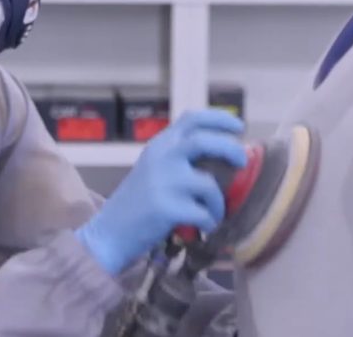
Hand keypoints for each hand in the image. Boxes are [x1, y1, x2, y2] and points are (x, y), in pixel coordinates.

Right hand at [76, 109, 247, 274]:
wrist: (110, 233)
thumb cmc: (138, 203)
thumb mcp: (154, 169)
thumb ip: (180, 157)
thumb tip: (225, 154)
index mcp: (159, 146)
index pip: (192, 119)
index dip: (218, 119)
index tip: (237, 126)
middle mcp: (160, 158)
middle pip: (203, 140)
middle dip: (230, 148)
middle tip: (242, 161)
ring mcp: (163, 182)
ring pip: (208, 185)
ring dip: (218, 203)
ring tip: (213, 213)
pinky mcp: (166, 208)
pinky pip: (203, 213)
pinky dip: (209, 222)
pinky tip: (202, 227)